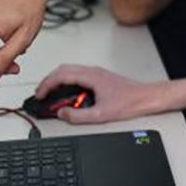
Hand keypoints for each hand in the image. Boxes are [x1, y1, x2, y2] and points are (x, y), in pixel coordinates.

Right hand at [34, 64, 163, 124]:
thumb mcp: (100, 114)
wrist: (146, 97)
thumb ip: (78, 116)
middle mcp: (92, 71)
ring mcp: (96, 73)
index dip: (47, 84)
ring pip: (70, 70)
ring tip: (50, 93)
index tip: (39, 95)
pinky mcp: (99, 77)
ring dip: (57, 80)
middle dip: (48, 81)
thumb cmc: (129, 102)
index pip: (62, 75)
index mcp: (91, 76)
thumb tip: (62, 114)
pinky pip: (77, 74)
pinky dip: (66, 80)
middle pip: (63, 69)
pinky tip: (66, 92)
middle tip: (40, 94)